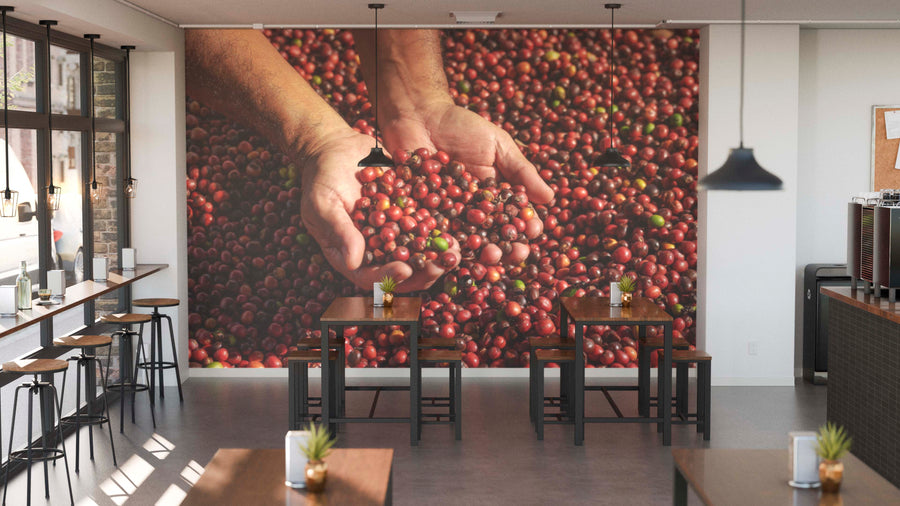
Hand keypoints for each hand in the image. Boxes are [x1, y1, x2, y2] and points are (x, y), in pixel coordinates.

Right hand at [298, 130, 459, 291]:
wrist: (338, 148)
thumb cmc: (322, 178)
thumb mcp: (323, 204)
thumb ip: (339, 232)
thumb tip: (354, 262)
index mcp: (352, 255)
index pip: (371, 276)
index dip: (389, 277)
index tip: (404, 269)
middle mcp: (377, 249)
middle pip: (403, 270)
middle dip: (424, 271)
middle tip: (441, 265)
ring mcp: (396, 233)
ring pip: (420, 252)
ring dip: (439, 256)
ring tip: (456, 252)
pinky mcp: (410, 214)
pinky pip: (428, 226)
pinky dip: (443, 230)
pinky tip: (458, 228)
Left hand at [381, 101, 553, 263]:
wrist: (418, 115)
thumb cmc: (461, 126)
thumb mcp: (497, 144)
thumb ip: (521, 171)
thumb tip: (551, 198)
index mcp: (496, 196)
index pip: (515, 218)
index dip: (526, 228)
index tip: (532, 231)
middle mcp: (474, 211)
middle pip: (493, 238)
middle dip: (505, 248)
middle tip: (511, 253)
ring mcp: (449, 216)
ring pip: (466, 243)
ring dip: (479, 253)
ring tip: (488, 256)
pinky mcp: (423, 217)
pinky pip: (434, 235)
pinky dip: (444, 245)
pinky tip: (454, 249)